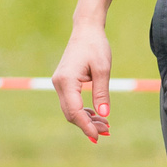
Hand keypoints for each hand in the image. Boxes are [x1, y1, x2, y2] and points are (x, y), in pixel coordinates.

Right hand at [52, 22, 114, 141]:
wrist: (86, 30)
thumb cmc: (95, 46)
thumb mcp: (103, 70)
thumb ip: (102, 93)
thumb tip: (104, 115)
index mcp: (66, 81)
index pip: (74, 111)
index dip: (86, 126)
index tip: (98, 137)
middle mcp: (59, 84)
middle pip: (70, 113)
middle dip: (87, 125)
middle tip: (107, 131)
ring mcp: (60, 84)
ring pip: (70, 110)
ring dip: (86, 119)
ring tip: (105, 125)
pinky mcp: (64, 83)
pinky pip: (71, 103)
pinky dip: (83, 111)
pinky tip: (96, 115)